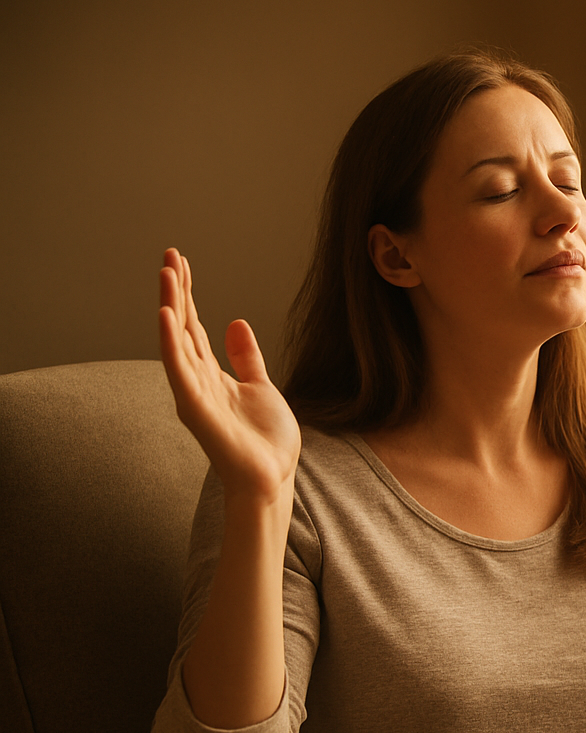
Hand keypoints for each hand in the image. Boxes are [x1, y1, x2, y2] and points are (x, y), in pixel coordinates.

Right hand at [158, 248, 300, 501]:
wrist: (272, 477)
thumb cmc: (265, 442)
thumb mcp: (261, 387)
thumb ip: (246, 358)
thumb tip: (235, 323)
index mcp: (212, 374)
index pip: (194, 326)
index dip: (188, 294)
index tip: (181, 263)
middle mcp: (197, 380)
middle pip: (181, 326)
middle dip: (176, 290)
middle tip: (169, 254)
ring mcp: (194, 393)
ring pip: (176, 341)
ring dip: (170, 305)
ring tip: (165, 273)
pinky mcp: (196, 408)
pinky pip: (179, 370)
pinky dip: (170, 342)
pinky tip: (166, 315)